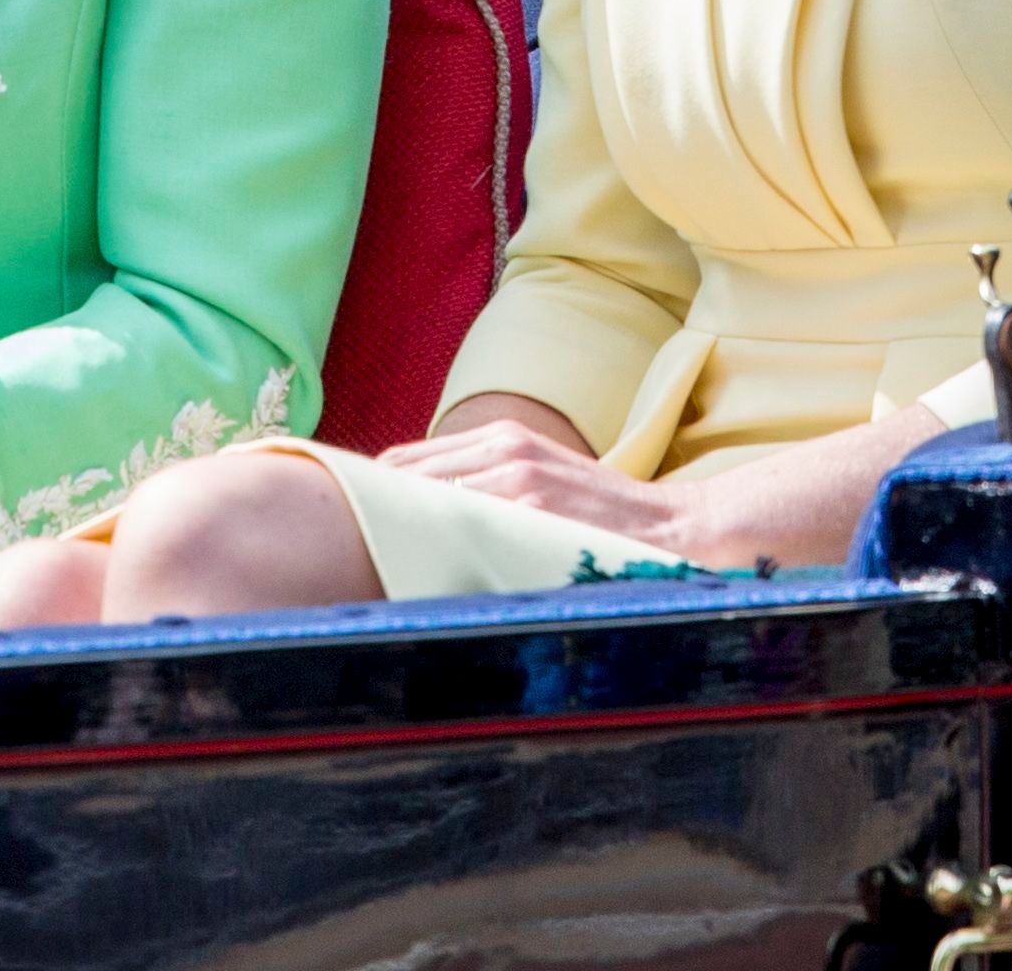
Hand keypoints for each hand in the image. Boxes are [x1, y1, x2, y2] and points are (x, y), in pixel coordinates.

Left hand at [370, 419, 714, 562]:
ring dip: (397, 533)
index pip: (405, 459)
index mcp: (500, 438)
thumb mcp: (535, 483)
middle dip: (370, 512)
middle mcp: (504, 448)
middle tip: (337, 552)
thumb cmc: (597, 516)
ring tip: (365, 568)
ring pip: (428, 500)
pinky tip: (418, 573)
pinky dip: (437, 549)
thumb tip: (414, 514)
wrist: (674, 528)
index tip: (338, 519)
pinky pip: (465, 528)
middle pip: (404, 476)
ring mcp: (518, 478)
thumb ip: (482, 487)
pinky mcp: (535, 510)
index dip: (368, 490)